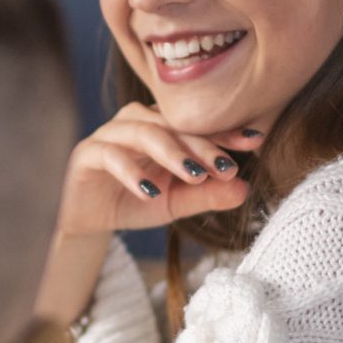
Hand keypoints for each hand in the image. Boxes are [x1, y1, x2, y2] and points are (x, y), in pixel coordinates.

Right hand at [36, 105, 255, 325]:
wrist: (89, 220)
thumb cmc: (135, 202)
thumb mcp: (177, 203)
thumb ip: (208, 194)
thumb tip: (245, 188)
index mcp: (162, 126)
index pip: (196, 124)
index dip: (225, 131)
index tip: (255, 141)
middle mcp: (136, 121)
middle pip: (173, 125)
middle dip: (202, 145)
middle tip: (226, 166)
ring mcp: (110, 134)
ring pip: (144, 132)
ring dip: (170, 154)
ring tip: (193, 176)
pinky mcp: (86, 153)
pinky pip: (110, 155)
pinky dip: (130, 172)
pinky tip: (149, 192)